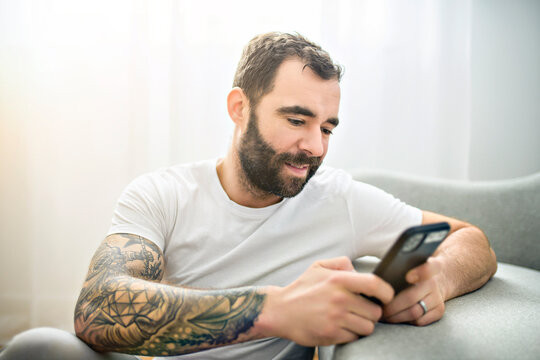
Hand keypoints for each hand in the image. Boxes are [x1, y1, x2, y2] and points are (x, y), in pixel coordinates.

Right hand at [261, 257, 393, 345]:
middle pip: (375, 311)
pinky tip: (340, 327)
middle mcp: (339, 299)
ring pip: (368, 327)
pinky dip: (351, 334)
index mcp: (338, 280)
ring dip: (362, 325)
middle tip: (361, 310)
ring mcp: (335, 318)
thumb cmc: (301, 289)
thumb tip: (358, 270)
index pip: (375, 284)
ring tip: (351, 319)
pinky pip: (354, 338)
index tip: (385, 296)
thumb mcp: (318, 267)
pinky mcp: (331, 335)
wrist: (280, 311)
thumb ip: (341, 263)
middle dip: (371, 312)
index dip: (387, 292)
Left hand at [382, 257, 445, 325]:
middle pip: (411, 297)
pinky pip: (420, 321)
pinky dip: (405, 321)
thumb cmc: (413, 271)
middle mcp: (434, 283)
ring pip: (414, 312)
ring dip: (396, 317)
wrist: (437, 280)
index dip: (420, 273)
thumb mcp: (409, 264)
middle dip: (391, 306)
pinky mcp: (439, 311)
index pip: (428, 268)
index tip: (408, 277)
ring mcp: (437, 298)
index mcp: (427, 266)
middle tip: (379, 308)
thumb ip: (399, 267)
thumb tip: (379, 279)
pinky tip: (395, 318)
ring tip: (383, 315)